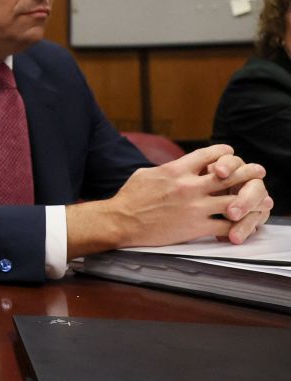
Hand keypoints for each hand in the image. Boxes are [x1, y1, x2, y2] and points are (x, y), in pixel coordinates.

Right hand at [68, 144, 268, 256]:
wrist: (121, 221)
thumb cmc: (130, 198)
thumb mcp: (146, 173)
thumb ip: (168, 169)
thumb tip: (179, 166)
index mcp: (176, 170)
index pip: (209, 154)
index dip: (224, 152)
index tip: (230, 154)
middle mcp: (189, 186)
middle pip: (229, 175)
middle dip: (247, 171)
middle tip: (258, 171)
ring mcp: (195, 207)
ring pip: (234, 199)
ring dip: (249, 198)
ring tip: (259, 197)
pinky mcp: (196, 227)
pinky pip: (226, 225)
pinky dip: (238, 224)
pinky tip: (242, 223)